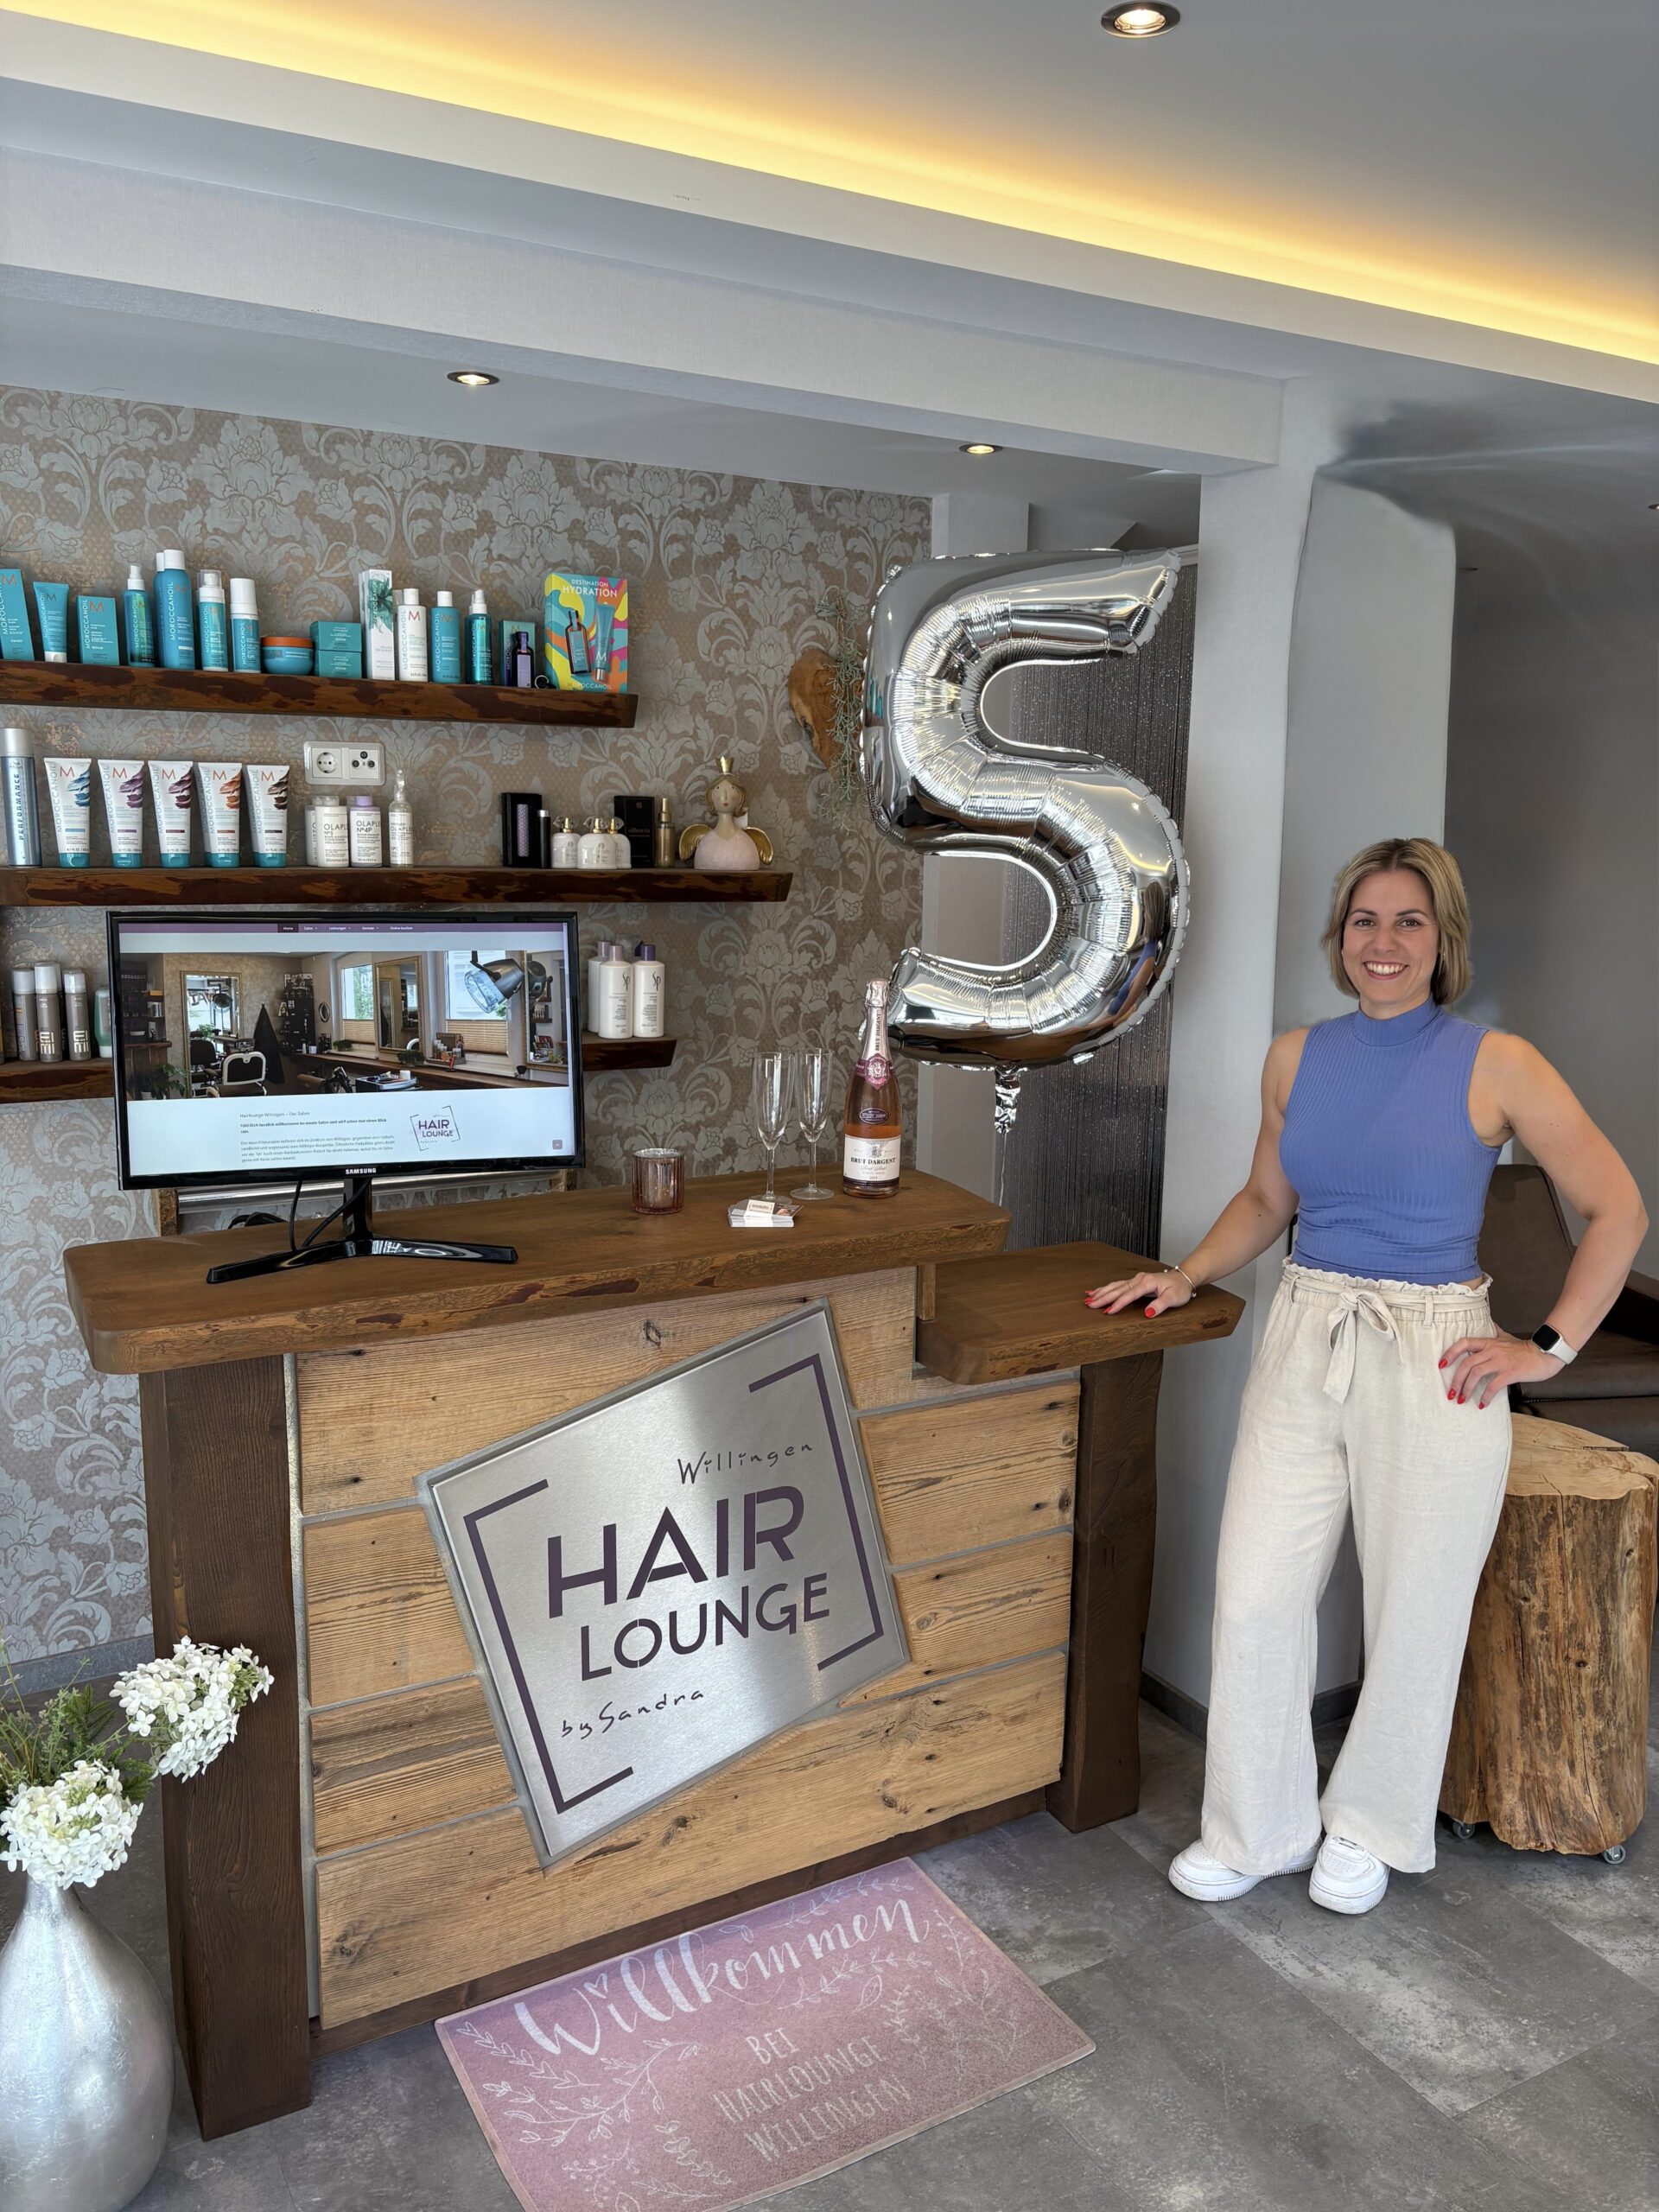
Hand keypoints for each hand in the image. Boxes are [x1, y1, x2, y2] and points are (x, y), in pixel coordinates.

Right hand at [1085, 1268, 1194, 1316]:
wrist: (1184, 1278)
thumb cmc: (1179, 1289)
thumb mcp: (1173, 1298)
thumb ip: (1160, 1305)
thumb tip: (1147, 1313)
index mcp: (1147, 1282)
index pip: (1129, 1294)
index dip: (1118, 1303)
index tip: (1108, 1311)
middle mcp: (1140, 1279)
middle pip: (1118, 1289)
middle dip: (1103, 1296)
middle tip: (1089, 1304)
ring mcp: (1137, 1279)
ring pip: (1115, 1285)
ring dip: (1102, 1292)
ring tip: (1088, 1298)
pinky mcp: (1136, 1281)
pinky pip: (1118, 1285)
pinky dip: (1106, 1288)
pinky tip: (1097, 1291)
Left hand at [1440, 1329, 1563, 1408]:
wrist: (1545, 1354)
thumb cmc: (1525, 1348)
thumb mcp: (1507, 1337)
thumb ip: (1495, 1331)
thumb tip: (1488, 1324)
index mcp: (1489, 1342)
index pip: (1464, 1343)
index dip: (1450, 1353)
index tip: (1441, 1365)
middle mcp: (1492, 1350)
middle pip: (1467, 1363)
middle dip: (1456, 1379)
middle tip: (1451, 1393)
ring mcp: (1501, 1361)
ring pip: (1476, 1374)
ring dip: (1466, 1389)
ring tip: (1462, 1400)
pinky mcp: (1511, 1372)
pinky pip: (1493, 1385)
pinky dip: (1486, 1396)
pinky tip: (1482, 1404)